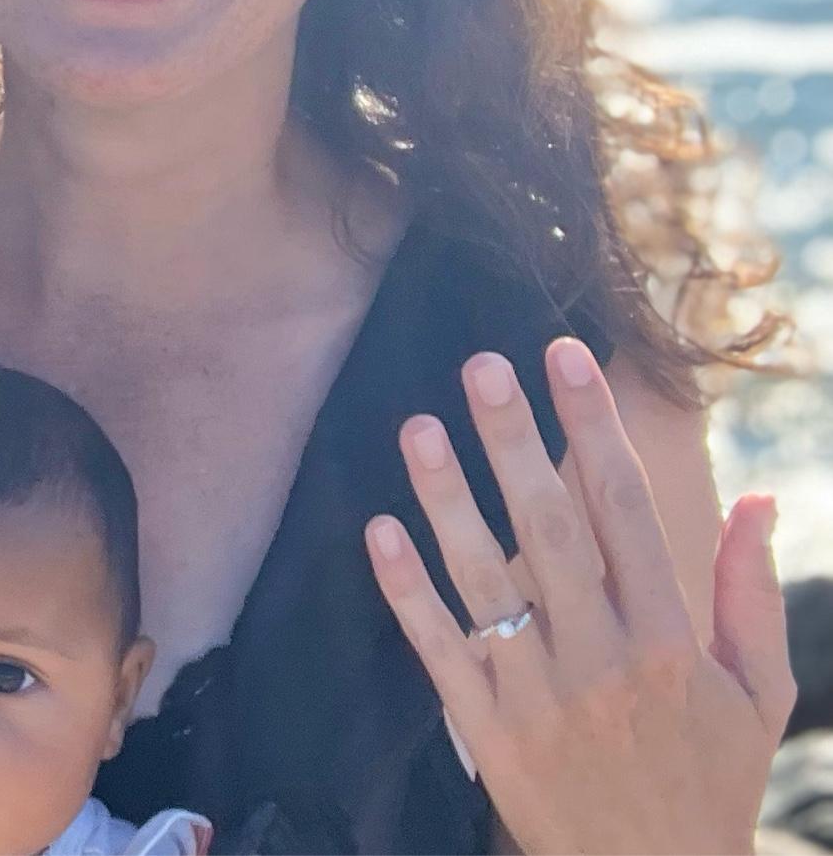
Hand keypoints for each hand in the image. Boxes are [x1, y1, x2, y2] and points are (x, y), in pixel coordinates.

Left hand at [363, 338, 795, 853]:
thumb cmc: (708, 781)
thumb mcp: (760, 694)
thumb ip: (753, 594)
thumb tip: (760, 499)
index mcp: (670, 639)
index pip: (626, 511)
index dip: (594, 428)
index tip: (565, 358)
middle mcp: (602, 659)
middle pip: (550, 531)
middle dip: (516, 442)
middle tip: (481, 366)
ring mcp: (539, 694)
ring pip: (485, 581)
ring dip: (448, 500)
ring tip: (419, 426)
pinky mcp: (489, 731)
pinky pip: (441, 650)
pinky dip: (408, 591)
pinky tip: (379, 529)